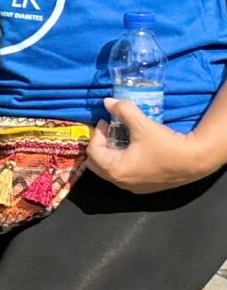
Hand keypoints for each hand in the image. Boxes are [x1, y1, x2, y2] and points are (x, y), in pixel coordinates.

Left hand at [87, 99, 212, 193]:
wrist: (196, 160)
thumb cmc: (167, 144)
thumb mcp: (143, 125)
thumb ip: (123, 111)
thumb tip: (107, 101)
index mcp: (115, 170)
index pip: (93, 151)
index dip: (97, 134)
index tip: (107, 122)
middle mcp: (120, 183)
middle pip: (97, 164)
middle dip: (99, 146)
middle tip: (109, 131)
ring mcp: (133, 187)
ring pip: (110, 170)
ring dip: (110, 154)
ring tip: (119, 139)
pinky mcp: (144, 187)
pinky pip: (124, 175)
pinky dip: (122, 162)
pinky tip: (132, 150)